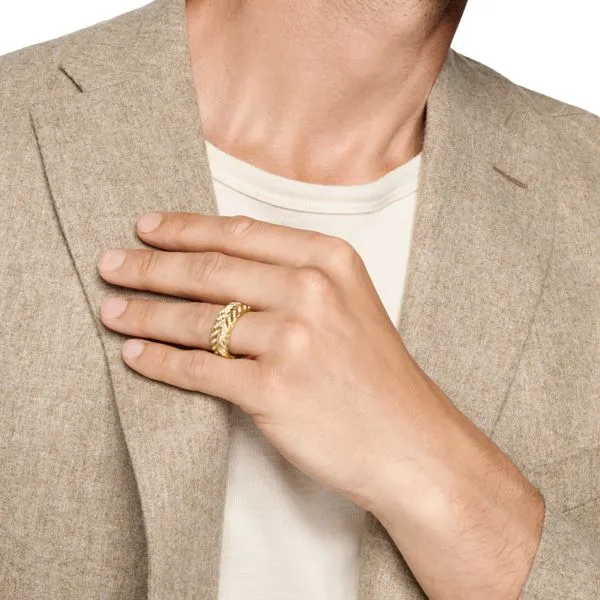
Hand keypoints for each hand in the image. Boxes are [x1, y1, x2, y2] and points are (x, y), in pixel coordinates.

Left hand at [97, 211, 421, 508]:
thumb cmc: (376, 375)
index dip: (184, 228)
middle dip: (151, 266)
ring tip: (112, 310)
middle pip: (210, 270)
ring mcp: (292, 340)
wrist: (410, 440)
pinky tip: (136, 354)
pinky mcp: (273, 390)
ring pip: (196, 320)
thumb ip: (292, 277)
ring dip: (144, 313)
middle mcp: (311, 291)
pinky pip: (198, 370)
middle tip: (111, 264)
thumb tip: (216, 267)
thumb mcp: (348, 304)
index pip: (239, 233)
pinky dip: (159, 362)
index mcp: (329, 259)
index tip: (147, 228)